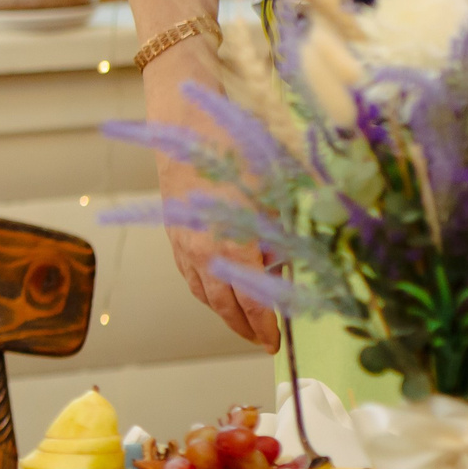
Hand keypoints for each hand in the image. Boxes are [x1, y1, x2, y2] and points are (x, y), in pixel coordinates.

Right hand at [154, 143, 280, 350]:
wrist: (182, 126)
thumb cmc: (232, 151)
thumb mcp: (272, 192)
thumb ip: (282, 235)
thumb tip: (294, 265)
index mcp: (230, 244)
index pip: (251, 300)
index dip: (265, 324)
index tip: (276, 342)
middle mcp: (202, 252)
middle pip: (223, 304)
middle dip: (244, 327)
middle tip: (262, 342)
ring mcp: (183, 244)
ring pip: (203, 292)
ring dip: (223, 313)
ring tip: (243, 323)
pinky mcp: (174, 234)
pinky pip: (189, 275)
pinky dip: (205, 291)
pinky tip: (217, 291)